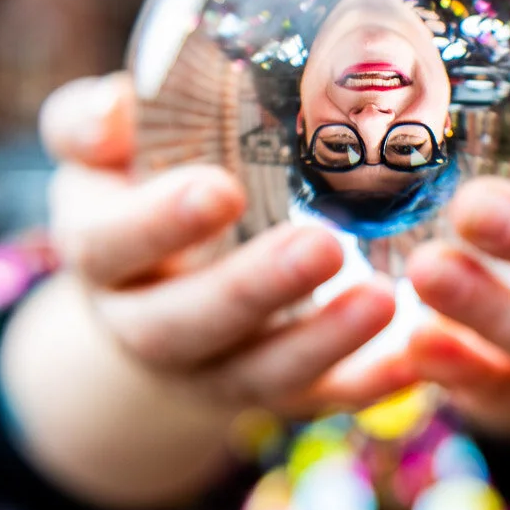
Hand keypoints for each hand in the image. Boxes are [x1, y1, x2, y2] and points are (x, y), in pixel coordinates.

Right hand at [38, 73, 411, 417]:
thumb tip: (113, 110)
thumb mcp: (103, 157)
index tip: (221, 191)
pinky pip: (317, 398)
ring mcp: (211, 369)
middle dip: (256, 289)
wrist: (156, 295)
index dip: (159, 223)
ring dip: (322, 341)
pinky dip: (366, 385)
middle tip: (323, 246)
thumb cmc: (140, 195)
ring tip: (385, 300)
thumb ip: (94, 125)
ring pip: (259, 372)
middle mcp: (145, 325)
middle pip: (186, 323)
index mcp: (103, 255)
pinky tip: (415, 361)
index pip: (110, 244)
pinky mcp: (273, 392)